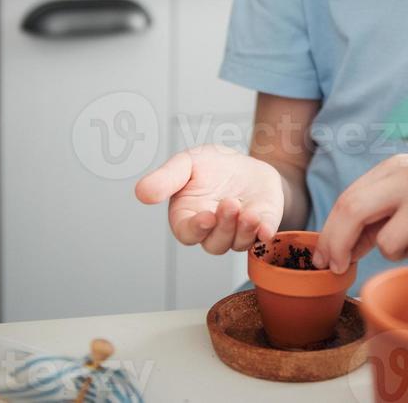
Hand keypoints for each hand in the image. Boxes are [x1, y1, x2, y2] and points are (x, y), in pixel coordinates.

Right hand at [135, 144, 284, 254]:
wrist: (247, 164)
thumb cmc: (212, 167)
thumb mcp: (188, 163)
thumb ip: (167, 178)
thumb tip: (141, 193)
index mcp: (189, 218)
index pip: (188, 233)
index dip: (196, 229)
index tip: (206, 217)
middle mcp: (213, 231)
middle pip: (214, 243)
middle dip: (223, 226)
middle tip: (230, 203)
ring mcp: (238, 232)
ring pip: (238, 243)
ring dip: (243, 230)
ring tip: (249, 213)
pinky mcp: (262, 227)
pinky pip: (263, 239)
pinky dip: (264, 235)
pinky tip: (265, 228)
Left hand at [312, 153, 407, 272]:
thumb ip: (376, 217)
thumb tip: (338, 250)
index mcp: (397, 166)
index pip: (348, 197)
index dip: (330, 231)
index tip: (324, 257)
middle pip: (355, 210)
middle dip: (339, 244)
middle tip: (337, 268)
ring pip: (390, 243)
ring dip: (399, 252)